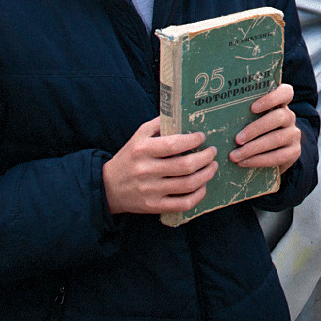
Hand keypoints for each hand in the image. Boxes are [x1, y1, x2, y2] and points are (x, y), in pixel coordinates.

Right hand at [103, 118, 217, 215]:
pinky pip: (183, 204)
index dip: (193, 140)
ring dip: (206, 175)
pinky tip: (203, 186)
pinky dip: (198, 195)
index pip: (173, 144)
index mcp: (142, 150)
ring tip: (212, 166)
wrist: (108, 187)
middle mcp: (146, 170)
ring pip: (187, 184)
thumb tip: (182, 114)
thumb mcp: (138, 136)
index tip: (202, 137)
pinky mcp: (154, 206)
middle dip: (206, 158)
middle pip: (185, 165)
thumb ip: (159, 124)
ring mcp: (150, 190)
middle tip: (212, 152)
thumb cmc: (129, 157)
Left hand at [230, 83, 300, 172]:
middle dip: (256, 128)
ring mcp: (293, 134)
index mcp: (280, 104)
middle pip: (279, 117)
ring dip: (253, 148)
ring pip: (277, 138)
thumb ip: (243, 113)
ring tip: (235, 155)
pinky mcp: (294, 151)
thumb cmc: (254, 132)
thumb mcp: (251, 119)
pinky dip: (259, 160)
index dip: (271, 98)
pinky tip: (244, 162)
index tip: (253, 107)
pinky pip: (278, 156)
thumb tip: (217, 110)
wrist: (272, 155)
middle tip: (237, 139)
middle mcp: (289, 117)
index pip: (286, 92)